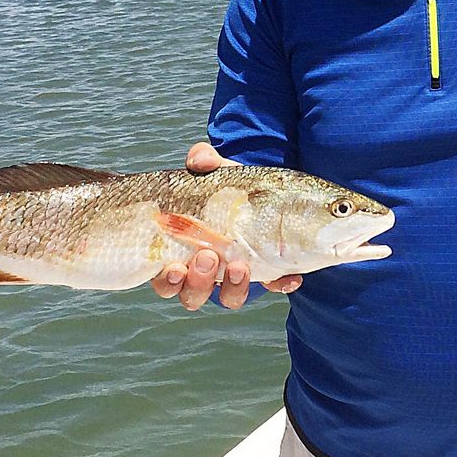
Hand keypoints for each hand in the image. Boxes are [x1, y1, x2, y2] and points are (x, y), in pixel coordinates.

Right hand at [149, 143, 302, 309]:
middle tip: (208, 257)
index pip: (166, 278)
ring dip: (233, 287)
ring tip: (240, 266)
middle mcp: (206, 273)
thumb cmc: (227, 188)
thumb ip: (205, 161)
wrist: (264, 192)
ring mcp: (238, 276)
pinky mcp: (268, 273)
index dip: (168, 279)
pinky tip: (290, 276)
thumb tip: (199, 159)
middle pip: (192, 294)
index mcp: (183, 253)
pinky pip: (273, 286)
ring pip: (229, 297)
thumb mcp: (215, 173)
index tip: (175, 266)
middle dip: (198, 282)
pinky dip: (281, 283)